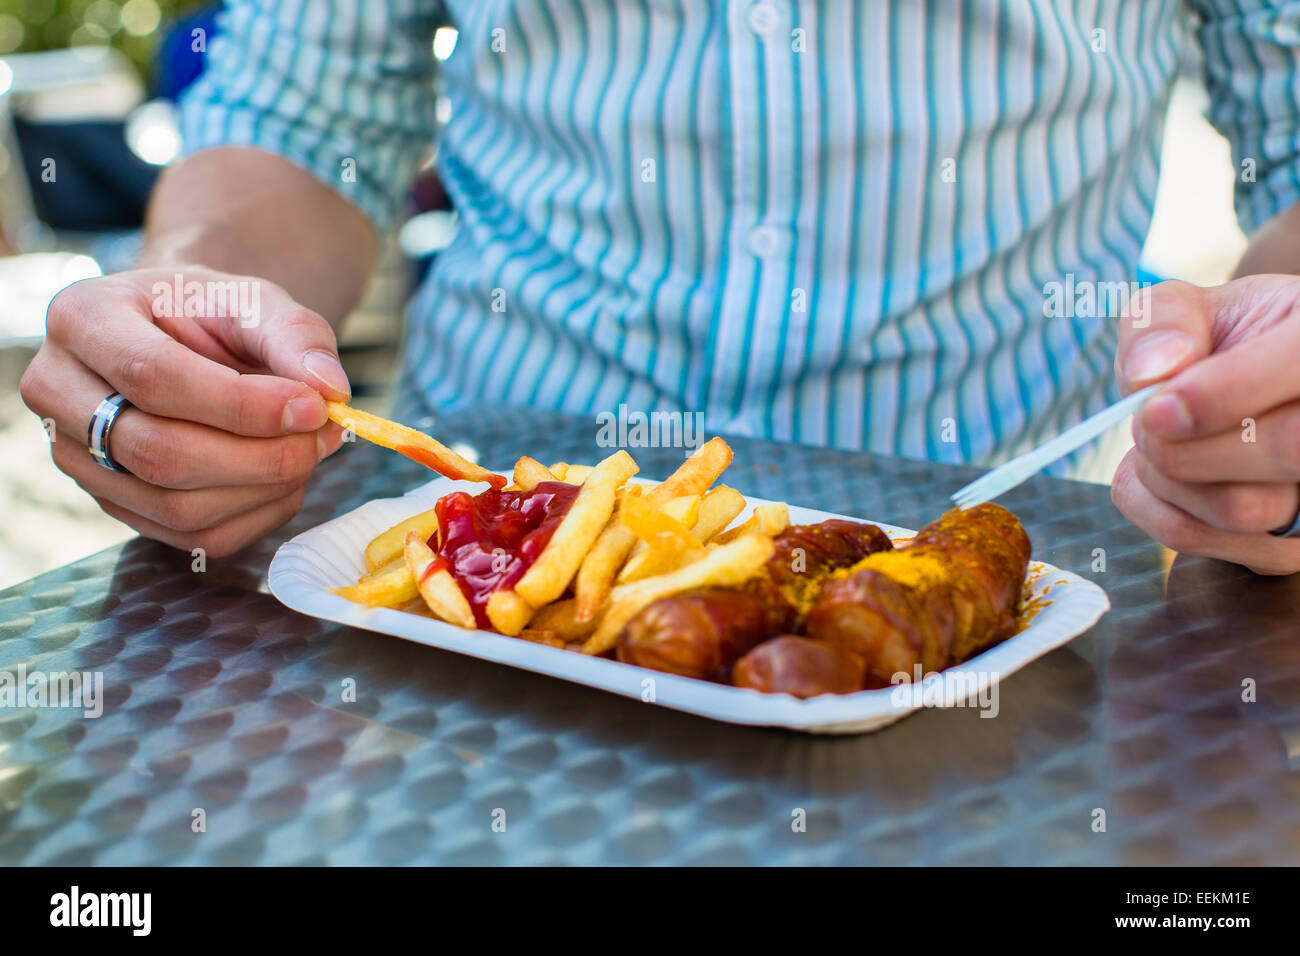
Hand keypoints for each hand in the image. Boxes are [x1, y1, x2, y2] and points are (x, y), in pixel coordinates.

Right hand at [20, 266, 349, 556]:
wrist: (182, 335)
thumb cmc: (212, 313)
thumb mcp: (255, 300)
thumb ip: (296, 335)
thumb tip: (329, 389)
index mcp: (83, 319)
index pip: (153, 376)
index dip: (242, 404)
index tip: (314, 407)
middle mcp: (58, 391)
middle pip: (160, 452)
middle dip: (261, 456)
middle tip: (325, 435)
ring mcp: (78, 457)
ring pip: (177, 506)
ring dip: (265, 489)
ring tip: (311, 449)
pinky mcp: (115, 503)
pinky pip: (193, 537)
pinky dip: (258, 515)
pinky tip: (286, 478)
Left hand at [1111, 276, 1299, 574]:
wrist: (1241, 398)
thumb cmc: (1221, 348)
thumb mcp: (1193, 309)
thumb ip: (1162, 321)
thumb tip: (1152, 373)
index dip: (1222, 395)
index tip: (1154, 407)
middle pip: (1285, 450)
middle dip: (1184, 441)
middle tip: (1147, 420)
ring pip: (1242, 508)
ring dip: (1165, 478)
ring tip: (1159, 442)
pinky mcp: (1288, 547)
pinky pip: (1206, 542)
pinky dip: (1154, 510)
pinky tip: (1154, 477)